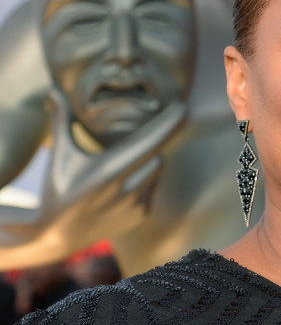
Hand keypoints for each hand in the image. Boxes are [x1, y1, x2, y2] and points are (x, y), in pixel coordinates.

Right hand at [43, 86, 186, 214]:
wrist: (57, 234)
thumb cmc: (57, 188)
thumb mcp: (59, 155)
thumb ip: (61, 120)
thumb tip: (54, 89)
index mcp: (108, 170)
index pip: (148, 141)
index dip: (168, 123)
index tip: (183, 107)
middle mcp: (125, 189)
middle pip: (157, 153)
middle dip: (150, 144)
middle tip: (130, 142)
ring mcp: (135, 206)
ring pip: (157, 171)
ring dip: (148, 162)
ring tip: (122, 166)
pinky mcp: (139, 217)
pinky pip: (154, 189)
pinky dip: (145, 182)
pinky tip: (122, 186)